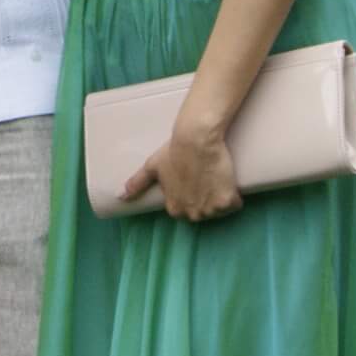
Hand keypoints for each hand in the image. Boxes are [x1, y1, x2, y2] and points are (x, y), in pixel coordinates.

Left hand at [120, 120, 242, 222]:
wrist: (196, 140)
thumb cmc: (173, 152)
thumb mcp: (152, 168)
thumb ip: (137, 184)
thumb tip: (120, 197)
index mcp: (174, 209)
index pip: (187, 210)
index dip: (192, 195)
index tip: (192, 181)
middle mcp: (192, 215)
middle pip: (205, 212)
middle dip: (207, 199)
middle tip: (205, 178)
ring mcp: (210, 210)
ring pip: (220, 210)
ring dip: (220, 197)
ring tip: (214, 178)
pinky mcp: (227, 203)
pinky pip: (235, 204)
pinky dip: (233, 195)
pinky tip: (225, 180)